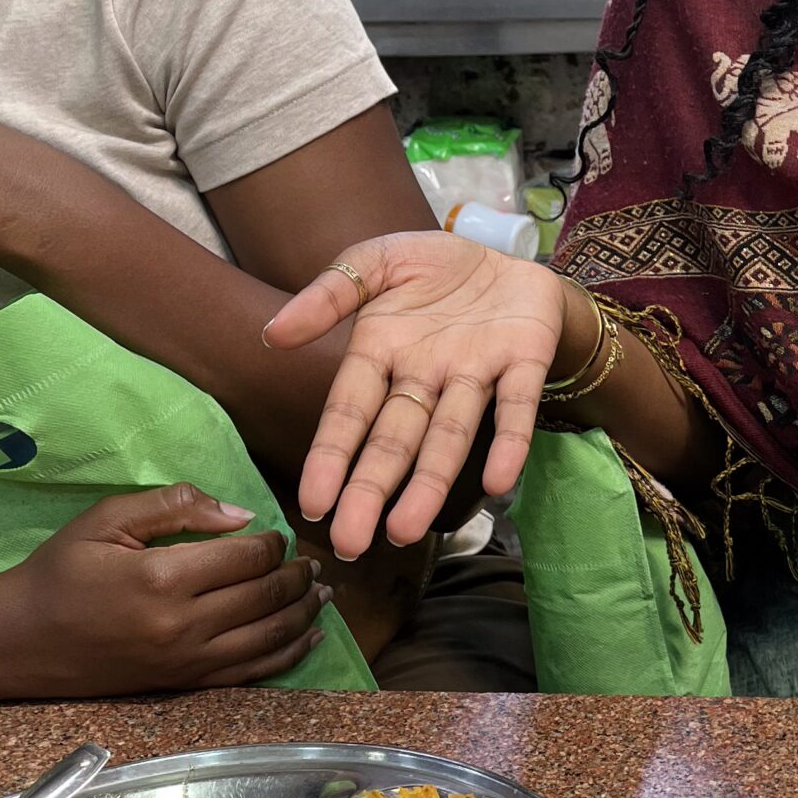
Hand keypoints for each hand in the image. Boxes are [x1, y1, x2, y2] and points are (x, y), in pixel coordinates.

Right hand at [0, 488, 324, 697]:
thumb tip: (242, 515)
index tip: (281, 536)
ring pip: (270, 636)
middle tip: (314, 563)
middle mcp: (183, 624)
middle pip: (266, 596)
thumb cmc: (62, 573)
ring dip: (305, 613)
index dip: (275, 544)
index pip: (246, 557)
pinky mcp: (186, 683)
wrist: (24, 641)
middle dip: (299, 577)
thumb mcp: (106, 520)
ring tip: (322, 593)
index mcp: (163, 578)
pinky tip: (309, 636)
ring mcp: (188, 660)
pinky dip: (289, 653)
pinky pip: (254, 672)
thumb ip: (175, 506)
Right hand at [264, 231, 573, 559]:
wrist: (506, 253)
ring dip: (430, 482)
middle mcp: (425, 376)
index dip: (333, 456)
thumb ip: (330, 293)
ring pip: (450, 437)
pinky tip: (500, 481)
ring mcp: (475, 374)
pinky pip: (515, 407)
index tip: (312, 504)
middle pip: (395, 441)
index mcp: (381, 354)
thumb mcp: (373, 262)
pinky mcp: (524, 363)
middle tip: (350, 544)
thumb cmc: (433, 269)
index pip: (350, 413)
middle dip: (372, 490)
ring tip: (407, 530)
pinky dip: (509, 442)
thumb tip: (273, 333)